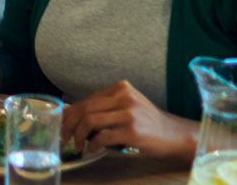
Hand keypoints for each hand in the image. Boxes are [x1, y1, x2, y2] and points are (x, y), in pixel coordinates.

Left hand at [61, 80, 197, 159]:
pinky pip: (102, 137)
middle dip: (69, 125)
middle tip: (64, 138)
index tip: (63, 126)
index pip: (87, 100)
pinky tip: (92, 149)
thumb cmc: (147, 123)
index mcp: (120, 87)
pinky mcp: (131, 131)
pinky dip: (92, 145)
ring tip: (78, 146)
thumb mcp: (127, 106)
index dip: (70, 114)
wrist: (174, 135)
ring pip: (89, 121)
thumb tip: (73, 118)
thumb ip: (105, 107)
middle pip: (85, 109)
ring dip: (78, 136)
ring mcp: (128, 113)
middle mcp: (124, 97)